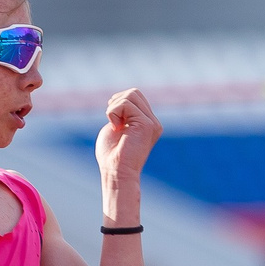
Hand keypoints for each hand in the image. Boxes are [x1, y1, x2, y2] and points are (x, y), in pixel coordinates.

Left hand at [95, 88, 160, 205]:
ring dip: (114, 108)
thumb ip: (121, 112)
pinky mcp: (147, 125)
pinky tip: (116, 127)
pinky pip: (126, 104)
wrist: (116, 173)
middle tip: (113, 123)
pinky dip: (113, 112)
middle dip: (116, 103)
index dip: (119, 102)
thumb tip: (117, 98)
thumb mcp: (116, 127)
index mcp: (147, 123)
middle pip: (134, 92)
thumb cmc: (111, 156)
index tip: (113, 120)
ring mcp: (152, 123)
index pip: (135, 96)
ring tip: (114, 126)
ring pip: (131, 95)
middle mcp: (153, 122)